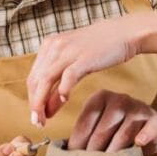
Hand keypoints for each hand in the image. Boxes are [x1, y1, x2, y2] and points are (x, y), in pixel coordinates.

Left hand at [27, 16, 141, 125]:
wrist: (124, 32)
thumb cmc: (100, 48)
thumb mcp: (74, 62)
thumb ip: (60, 82)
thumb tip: (48, 106)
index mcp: (49, 45)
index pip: (33, 78)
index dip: (32, 99)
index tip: (35, 116)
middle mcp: (55, 46)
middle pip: (36, 81)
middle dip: (35, 105)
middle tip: (38, 122)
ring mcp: (69, 51)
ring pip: (46, 80)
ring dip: (42, 102)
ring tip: (44, 118)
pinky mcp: (84, 57)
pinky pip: (68, 76)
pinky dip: (63, 90)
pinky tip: (65, 101)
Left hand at [68, 90, 156, 152]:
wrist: (154, 128)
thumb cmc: (119, 131)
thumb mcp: (101, 125)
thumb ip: (85, 134)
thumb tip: (61, 155)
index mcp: (100, 97)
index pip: (84, 123)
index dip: (77, 145)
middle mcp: (118, 99)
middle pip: (101, 132)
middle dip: (93, 154)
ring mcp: (137, 108)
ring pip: (121, 136)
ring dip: (112, 155)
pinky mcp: (153, 120)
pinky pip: (146, 131)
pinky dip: (142, 138)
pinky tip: (138, 145)